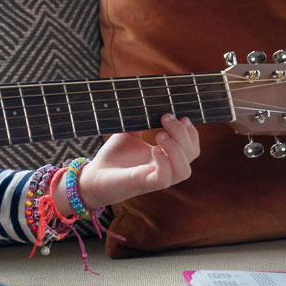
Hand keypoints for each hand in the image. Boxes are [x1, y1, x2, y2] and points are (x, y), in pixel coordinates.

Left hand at [72, 115, 200, 211]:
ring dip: (177, 150)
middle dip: (183, 134)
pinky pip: (164, 179)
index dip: (192, 133)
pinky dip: (164, 163)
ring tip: (161, 135)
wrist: (93, 176)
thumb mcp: (129, 133)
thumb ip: (141, 120)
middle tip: (165, 117)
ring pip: (184, 171)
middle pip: (191, 155)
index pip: (191, 149)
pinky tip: (155, 150)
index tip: (182, 117)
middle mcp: (165, 169)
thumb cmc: (112, 157)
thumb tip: (149, 101)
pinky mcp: (143, 184)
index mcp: (166, 157)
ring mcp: (155, 178)